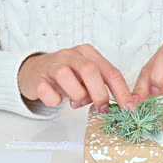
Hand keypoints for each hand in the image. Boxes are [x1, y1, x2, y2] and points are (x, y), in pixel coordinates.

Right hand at [18, 44, 134, 112]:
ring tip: (76, 102)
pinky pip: (47, 91)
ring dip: (76, 96)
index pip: (110, 71)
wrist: (33, 71)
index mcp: (88, 53)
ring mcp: (52, 64)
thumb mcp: (86, 77)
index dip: (122, 91)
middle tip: (102, 108)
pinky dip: (54, 100)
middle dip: (100, 94)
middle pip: (90, 71)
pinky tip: (56, 98)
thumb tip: (120, 104)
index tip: (129, 108)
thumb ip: (101, 85)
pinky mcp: (37, 77)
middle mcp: (71, 55)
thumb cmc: (67, 76)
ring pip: (66, 77)